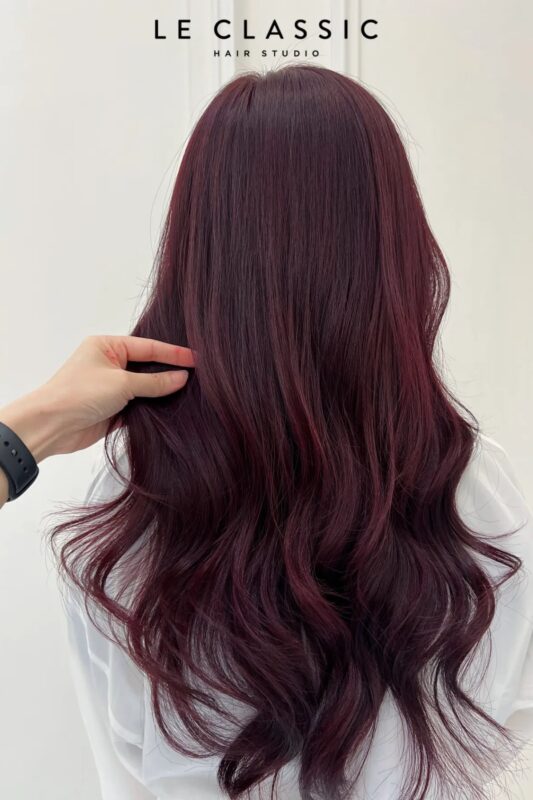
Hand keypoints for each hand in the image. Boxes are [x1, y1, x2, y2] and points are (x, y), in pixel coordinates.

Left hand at [0, 335, 194, 462]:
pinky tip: (173, 409)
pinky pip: (140, 405)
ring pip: (145, 387)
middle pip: (148, 366)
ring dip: (163, 392)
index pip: (148, 347)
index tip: (197, 359)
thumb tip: (181, 378)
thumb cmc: (79, 394)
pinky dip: (154, 408)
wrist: (51, 426)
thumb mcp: (121, 383)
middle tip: (199, 375)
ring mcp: (112, 387)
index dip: (173, 353)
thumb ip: (154, 382)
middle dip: (170, 371)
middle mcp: (110, 364)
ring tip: (192, 392)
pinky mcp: (113, 409)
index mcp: (107, 346)